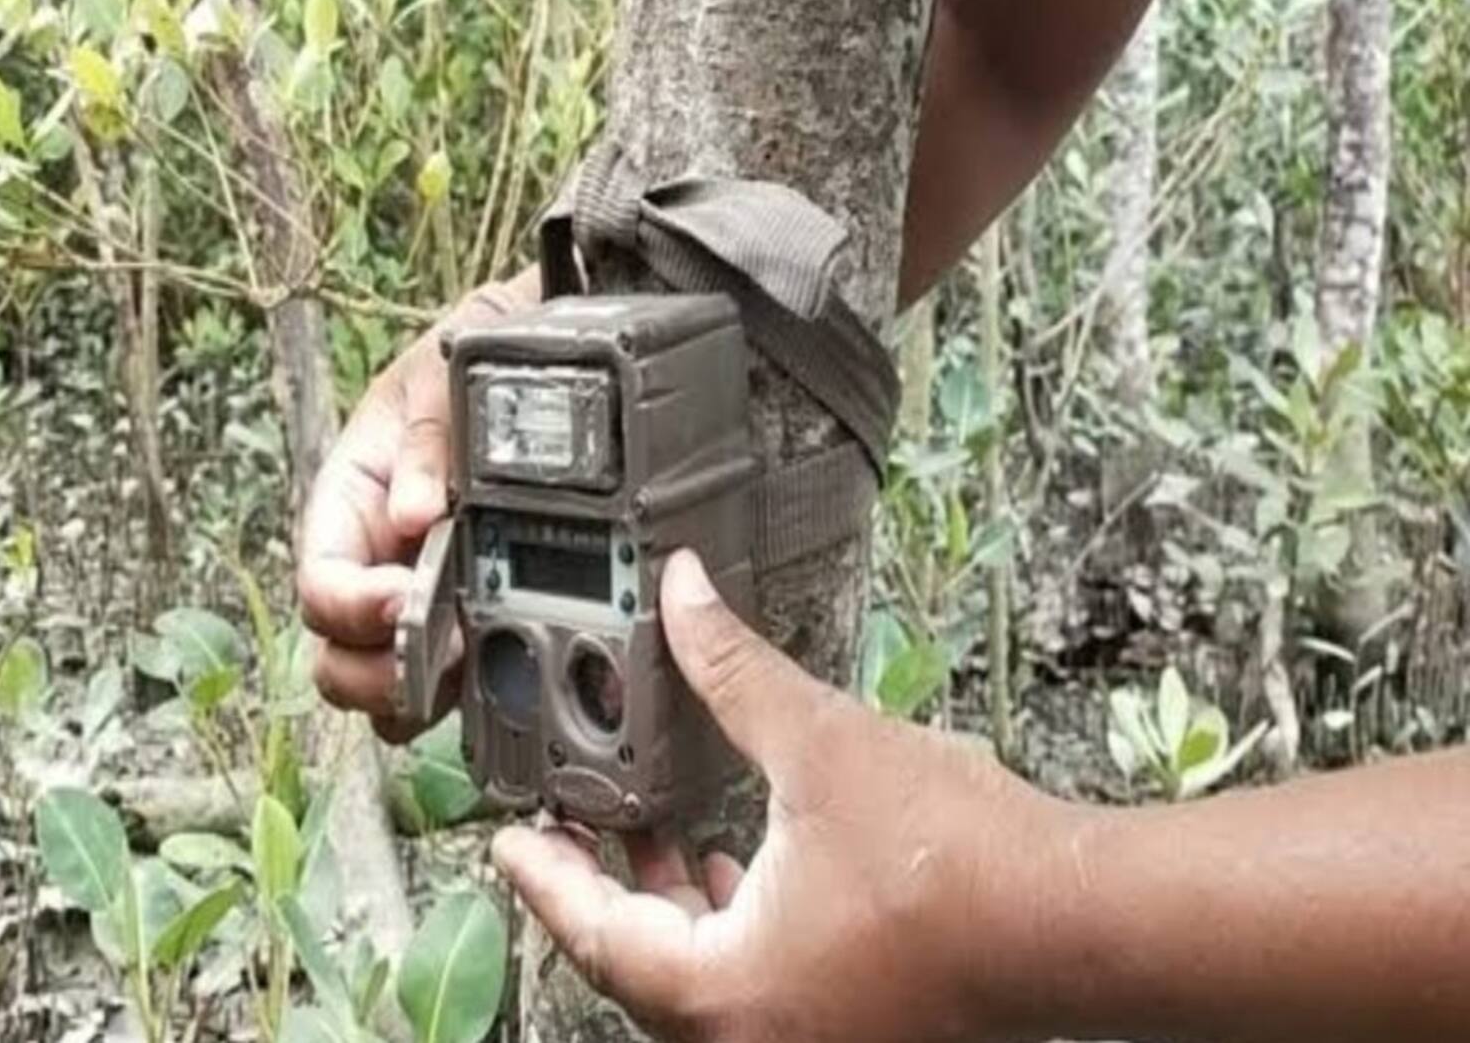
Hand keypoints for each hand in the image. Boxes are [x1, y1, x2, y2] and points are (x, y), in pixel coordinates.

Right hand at [298, 269, 540, 739]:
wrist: (536, 356)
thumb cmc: (467, 361)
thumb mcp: (439, 378)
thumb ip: (426, 440)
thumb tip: (412, 512)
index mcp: (348, 506)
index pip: (320, 583)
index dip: (352, 608)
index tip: (403, 601)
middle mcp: (374, 564)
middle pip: (338, 656)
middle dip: (377, 673)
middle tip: (440, 656)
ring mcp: (420, 601)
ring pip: (388, 687)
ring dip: (420, 696)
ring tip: (477, 667)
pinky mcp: (469, 624)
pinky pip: (450, 686)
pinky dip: (468, 696)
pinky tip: (511, 671)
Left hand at [493, 552, 1076, 1042]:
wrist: (1081, 922)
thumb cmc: (961, 861)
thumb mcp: (820, 744)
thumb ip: (732, 670)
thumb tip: (681, 595)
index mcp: (720, 991)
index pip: (593, 932)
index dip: (544, 875)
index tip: (512, 841)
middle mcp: (751, 1037)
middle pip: (639, 964)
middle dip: (607, 885)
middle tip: (576, 824)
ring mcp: (805, 1041)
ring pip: (700, 983)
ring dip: (673, 911)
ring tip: (661, 835)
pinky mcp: (854, 1032)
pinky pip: (755, 992)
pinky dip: (732, 935)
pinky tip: (748, 876)